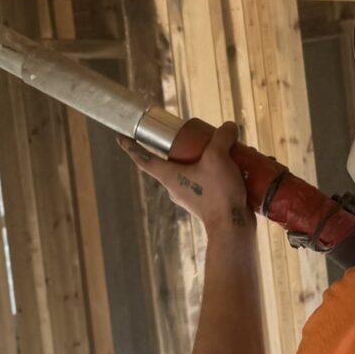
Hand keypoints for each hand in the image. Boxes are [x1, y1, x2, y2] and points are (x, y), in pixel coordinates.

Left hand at [124, 119, 250, 239]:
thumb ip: (221, 137)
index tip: (121, 138)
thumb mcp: (218, 157)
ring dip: (207, 158)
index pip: (144, 159)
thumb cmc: (218, 194)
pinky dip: (217, 171)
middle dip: (184, 146)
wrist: (232, 227)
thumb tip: (229, 126)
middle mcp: (175, 187)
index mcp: (169, 176)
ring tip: (223, 148)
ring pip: (194, 169)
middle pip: (174, 160)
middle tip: (195, 134)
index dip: (131, 147)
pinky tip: (233, 165)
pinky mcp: (206, 202)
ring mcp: (190, 195)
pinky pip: (207, 180)